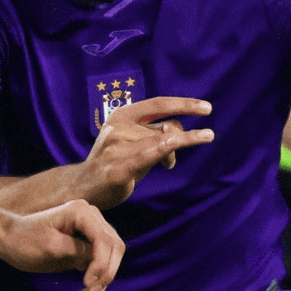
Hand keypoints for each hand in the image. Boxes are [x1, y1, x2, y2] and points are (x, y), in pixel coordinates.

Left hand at [0, 200, 126, 290]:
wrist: (6, 240)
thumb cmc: (23, 239)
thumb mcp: (50, 247)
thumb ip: (78, 252)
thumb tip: (101, 263)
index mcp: (81, 212)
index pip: (105, 240)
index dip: (101, 264)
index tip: (87, 285)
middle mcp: (90, 219)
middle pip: (114, 250)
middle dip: (104, 277)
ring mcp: (90, 233)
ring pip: (109, 262)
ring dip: (99, 287)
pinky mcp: (86, 249)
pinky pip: (99, 269)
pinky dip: (93, 287)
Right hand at [76, 95, 214, 208]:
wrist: (83, 186)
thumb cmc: (113, 161)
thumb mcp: (130, 140)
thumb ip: (153, 133)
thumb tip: (178, 135)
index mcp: (121, 115)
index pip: (158, 104)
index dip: (185, 104)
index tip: (207, 108)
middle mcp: (118, 128)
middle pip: (165, 128)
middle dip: (179, 140)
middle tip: (173, 159)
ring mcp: (117, 148)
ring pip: (161, 145)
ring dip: (170, 157)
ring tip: (166, 165)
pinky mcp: (119, 169)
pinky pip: (148, 156)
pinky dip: (163, 152)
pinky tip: (173, 155)